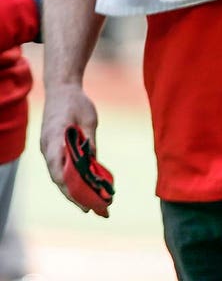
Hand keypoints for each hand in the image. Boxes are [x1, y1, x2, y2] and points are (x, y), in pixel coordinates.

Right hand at [40, 82, 99, 213]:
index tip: (83, 202)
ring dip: (75, 190)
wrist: (62, 89)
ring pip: (61, 176)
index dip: (70, 188)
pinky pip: (63, 168)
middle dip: (76, 196)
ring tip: (93, 205)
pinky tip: (88, 188)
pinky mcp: (55, 149)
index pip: (58, 171)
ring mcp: (50, 150)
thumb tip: (93, 161)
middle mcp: (48, 149)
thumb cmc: (76, 103)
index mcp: (53, 140)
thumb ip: (89, 140)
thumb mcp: (88, 119)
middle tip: (94, 210)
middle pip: (60, 178)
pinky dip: (74, 179)